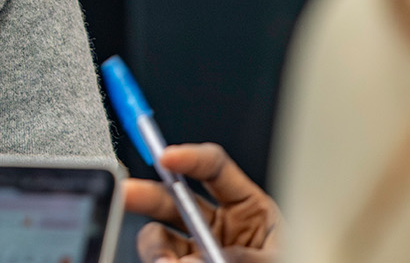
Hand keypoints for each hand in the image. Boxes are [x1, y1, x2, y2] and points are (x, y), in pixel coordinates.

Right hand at [123, 143, 280, 262]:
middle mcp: (220, 228)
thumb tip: (203, 257)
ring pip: (160, 237)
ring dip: (155, 247)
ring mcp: (199, 252)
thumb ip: (245, 256)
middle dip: (148, 193)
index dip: (189, 159)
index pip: (214, 170)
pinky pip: (162, 262)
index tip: (166, 158)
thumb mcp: (281, 258)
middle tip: (129, 194)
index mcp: (251, 210)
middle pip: (175, 198)